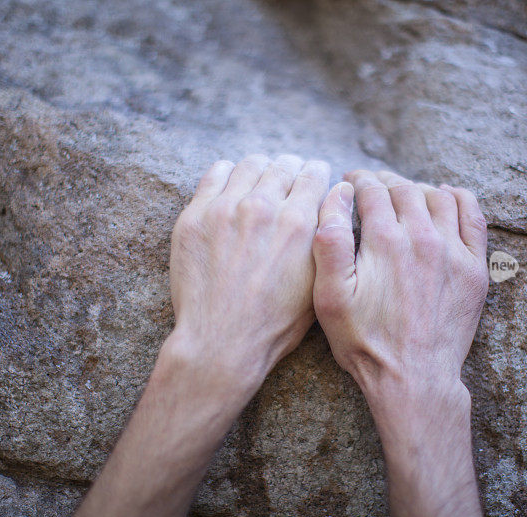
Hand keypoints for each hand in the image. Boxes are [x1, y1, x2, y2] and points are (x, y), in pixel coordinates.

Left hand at [167, 154, 330, 385]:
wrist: (221, 342)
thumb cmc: (273, 323)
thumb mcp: (318, 284)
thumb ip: (326, 242)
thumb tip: (331, 213)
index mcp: (300, 223)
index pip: (314, 174)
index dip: (316, 175)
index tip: (313, 179)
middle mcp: (264, 207)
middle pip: (283, 165)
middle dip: (290, 170)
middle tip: (288, 181)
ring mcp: (226, 209)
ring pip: (250, 165)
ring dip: (261, 169)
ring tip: (260, 181)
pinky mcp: (196, 216)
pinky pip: (216, 174)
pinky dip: (228, 174)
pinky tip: (232, 185)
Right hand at [312, 170, 487, 391]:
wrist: (414, 379)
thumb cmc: (366, 342)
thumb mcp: (330, 298)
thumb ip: (329, 243)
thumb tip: (334, 195)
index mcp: (384, 241)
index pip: (372, 190)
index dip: (357, 180)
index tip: (350, 181)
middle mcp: (423, 238)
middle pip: (404, 189)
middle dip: (384, 181)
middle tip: (372, 186)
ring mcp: (453, 251)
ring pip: (438, 197)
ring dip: (417, 188)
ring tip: (404, 194)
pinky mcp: (475, 268)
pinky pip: (474, 217)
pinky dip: (460, 198)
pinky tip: (447, 196)